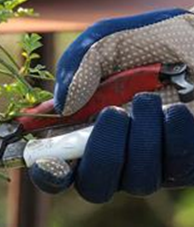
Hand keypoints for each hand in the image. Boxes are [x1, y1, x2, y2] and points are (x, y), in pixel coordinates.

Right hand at [29, 8, 193, 202]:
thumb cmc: (151, 40)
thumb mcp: (106, 39)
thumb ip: (77, 65)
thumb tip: (62, 105)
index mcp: (83, 133)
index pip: (57, 173)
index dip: (48, 173)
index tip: (47, 159)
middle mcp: (114, 158)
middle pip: (95, 187)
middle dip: (103, 152)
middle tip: (113, 113)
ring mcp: (151, 166)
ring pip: (138, 181)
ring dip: (141, 137)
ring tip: (148, 99)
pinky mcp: (186, 167)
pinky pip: (176, 169)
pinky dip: (173, 136)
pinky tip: (175, 110)